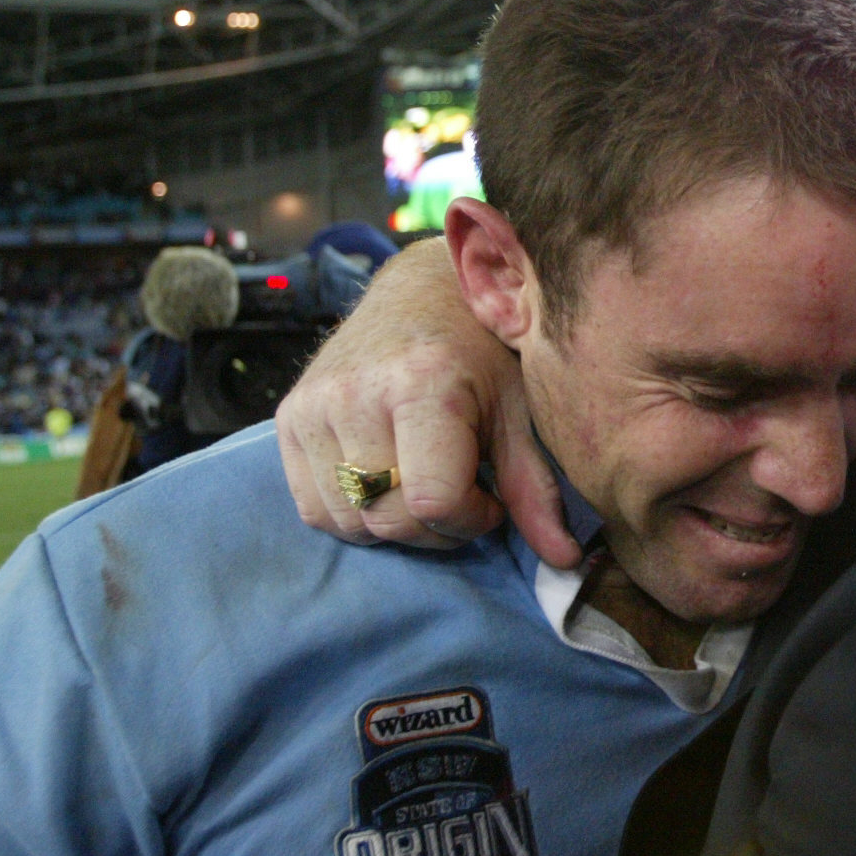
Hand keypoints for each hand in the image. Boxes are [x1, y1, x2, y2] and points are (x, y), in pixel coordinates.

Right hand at [275, 239, 576, 564]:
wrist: (421, 295)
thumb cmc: (482, 354)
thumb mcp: (519, 412)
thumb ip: (536, 489)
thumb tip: (565, 561)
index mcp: (422, 384)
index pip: (432, 501)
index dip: (470, 519)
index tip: (489, 496)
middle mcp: (356, 393)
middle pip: (390, 520)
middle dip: (436, 527)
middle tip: (462, 492)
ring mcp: (315, 405)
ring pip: (350, 522)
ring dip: (394, 524)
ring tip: (425, 483)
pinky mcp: (289, 417)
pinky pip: (314, 509)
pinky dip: (354, 514)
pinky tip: (387, 481)